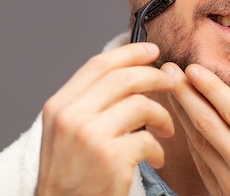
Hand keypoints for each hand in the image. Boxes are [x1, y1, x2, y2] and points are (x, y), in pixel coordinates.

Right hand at [35, 43, 174, 195]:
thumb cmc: (68, 177)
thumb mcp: (63, 133)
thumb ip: (87, 104)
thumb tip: (125, 75)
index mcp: (59, 105)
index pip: (98, 65)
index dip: (129, 53)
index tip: (151, 50)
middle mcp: (71, 116)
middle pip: (123, 78)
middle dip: (154, 76)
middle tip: (170, 83)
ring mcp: (90, 136)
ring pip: (140, 105)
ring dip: (162, 116)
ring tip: (165, 131)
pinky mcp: (110, 159)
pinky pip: (148, 139)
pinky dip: (159, 149)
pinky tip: (156, 159)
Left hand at [163, 62, 229, 195]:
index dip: (212, 88)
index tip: (194, 67)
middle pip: (208, 123)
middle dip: (185, 93)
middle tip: (166, 69)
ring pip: (198, 140)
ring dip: (181, 112)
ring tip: (168, 88)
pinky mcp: (220, 194)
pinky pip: (199, 160)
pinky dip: (187, 137)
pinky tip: (181, 121)